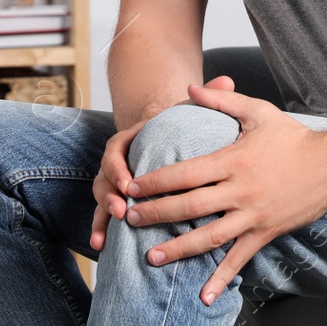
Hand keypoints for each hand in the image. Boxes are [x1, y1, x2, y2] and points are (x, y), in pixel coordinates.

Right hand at [90, 74, 236, 251]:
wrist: (166, 136)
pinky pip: (104, 214)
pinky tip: (102, 246)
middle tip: (123, 211)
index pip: (115, 151)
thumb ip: (207, 97)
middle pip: (106, 178)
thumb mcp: (191, 110)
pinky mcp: (119, 198)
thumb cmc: (181, 126)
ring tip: (110, 235)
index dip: (118, 168)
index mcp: (130, 138)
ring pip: (102, 198)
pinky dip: (100, 229)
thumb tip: (226, 79)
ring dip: (103, 216)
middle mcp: (118, 160)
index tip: (130, 183)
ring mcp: (116, 181)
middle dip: (111, 196)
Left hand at [125, 83, 326, 304]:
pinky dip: (221, 278)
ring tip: (150, 258)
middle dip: (156, 213)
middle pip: (189, 206)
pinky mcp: (265, 233)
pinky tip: (203, 297)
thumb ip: (221, 100)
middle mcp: (240, 191)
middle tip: (128, 219)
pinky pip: (239, 259)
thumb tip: (189, 89)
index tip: (132, 187)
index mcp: (233, 161)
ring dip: (177, 248)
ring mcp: (253, 216)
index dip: (155, 181)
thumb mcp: (257, 112)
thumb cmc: (293, 137)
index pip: (185, 173)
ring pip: (209, 237)